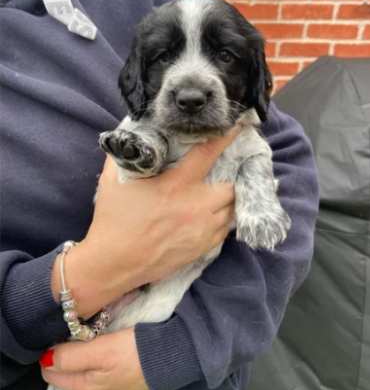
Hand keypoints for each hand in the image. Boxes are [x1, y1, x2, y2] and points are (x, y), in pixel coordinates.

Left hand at [41, 329, 148, 389]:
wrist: (175, 355)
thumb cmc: (135, 350)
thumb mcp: (100, 351)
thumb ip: (71, 356)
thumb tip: (46, 359)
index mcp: (87, 386)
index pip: (54, 373)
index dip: (49, 355)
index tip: (53, 334)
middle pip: (70, 375)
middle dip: (64, 358)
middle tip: (67, 332)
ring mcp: (115, 389)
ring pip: (88, 373)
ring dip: (82, 358)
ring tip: (84, 337)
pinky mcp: (129, 380)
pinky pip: (105, 371)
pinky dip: (99, 360)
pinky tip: (106, 347)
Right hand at [51, 126, 239, 317]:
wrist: (113, 263)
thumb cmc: (113, 220)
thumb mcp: (112, 181)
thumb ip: (126, 154)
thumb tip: (129, 132)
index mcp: (176, 186)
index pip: (207, 154)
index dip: (226, 137)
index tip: (238, 126)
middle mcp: (195, 206)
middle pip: (231, 187)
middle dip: (230, 177)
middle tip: (223, 172)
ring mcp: (202, 230)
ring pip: (232, 210)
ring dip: (228, 200)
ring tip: (220, 193)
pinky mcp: (202, 249)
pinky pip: (225, 231)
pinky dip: (222, 220)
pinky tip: (212, 216)